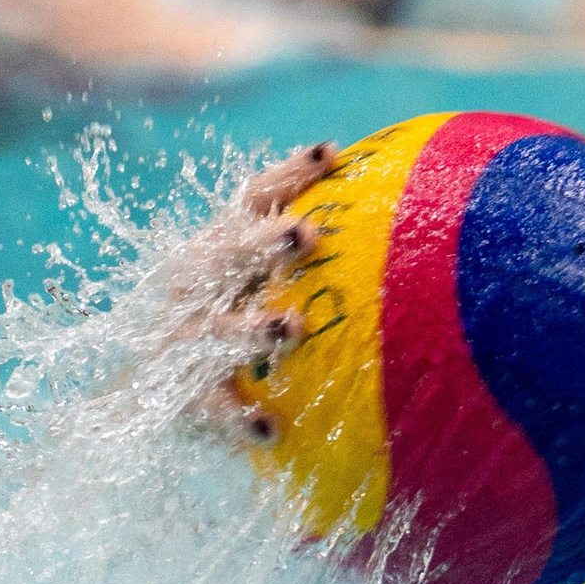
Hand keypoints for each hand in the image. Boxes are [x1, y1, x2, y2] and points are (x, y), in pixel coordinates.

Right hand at [155, 141, 340, 443]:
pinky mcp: (179, 392)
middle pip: (224, 253)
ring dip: (250, 326)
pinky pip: (210, 406)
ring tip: (289, 327)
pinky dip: (238, 417)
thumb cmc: (245, 327)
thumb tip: (419, 229)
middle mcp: (196, 285)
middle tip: (305, 235)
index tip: (331, 153)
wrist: (165, 391)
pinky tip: (271, 430)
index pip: (255, 199)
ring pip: (213, 328)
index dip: (290, 174)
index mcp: (224, 247)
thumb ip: (327, 266)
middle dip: (261, 241)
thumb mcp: (272, 284)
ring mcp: (182, 337)